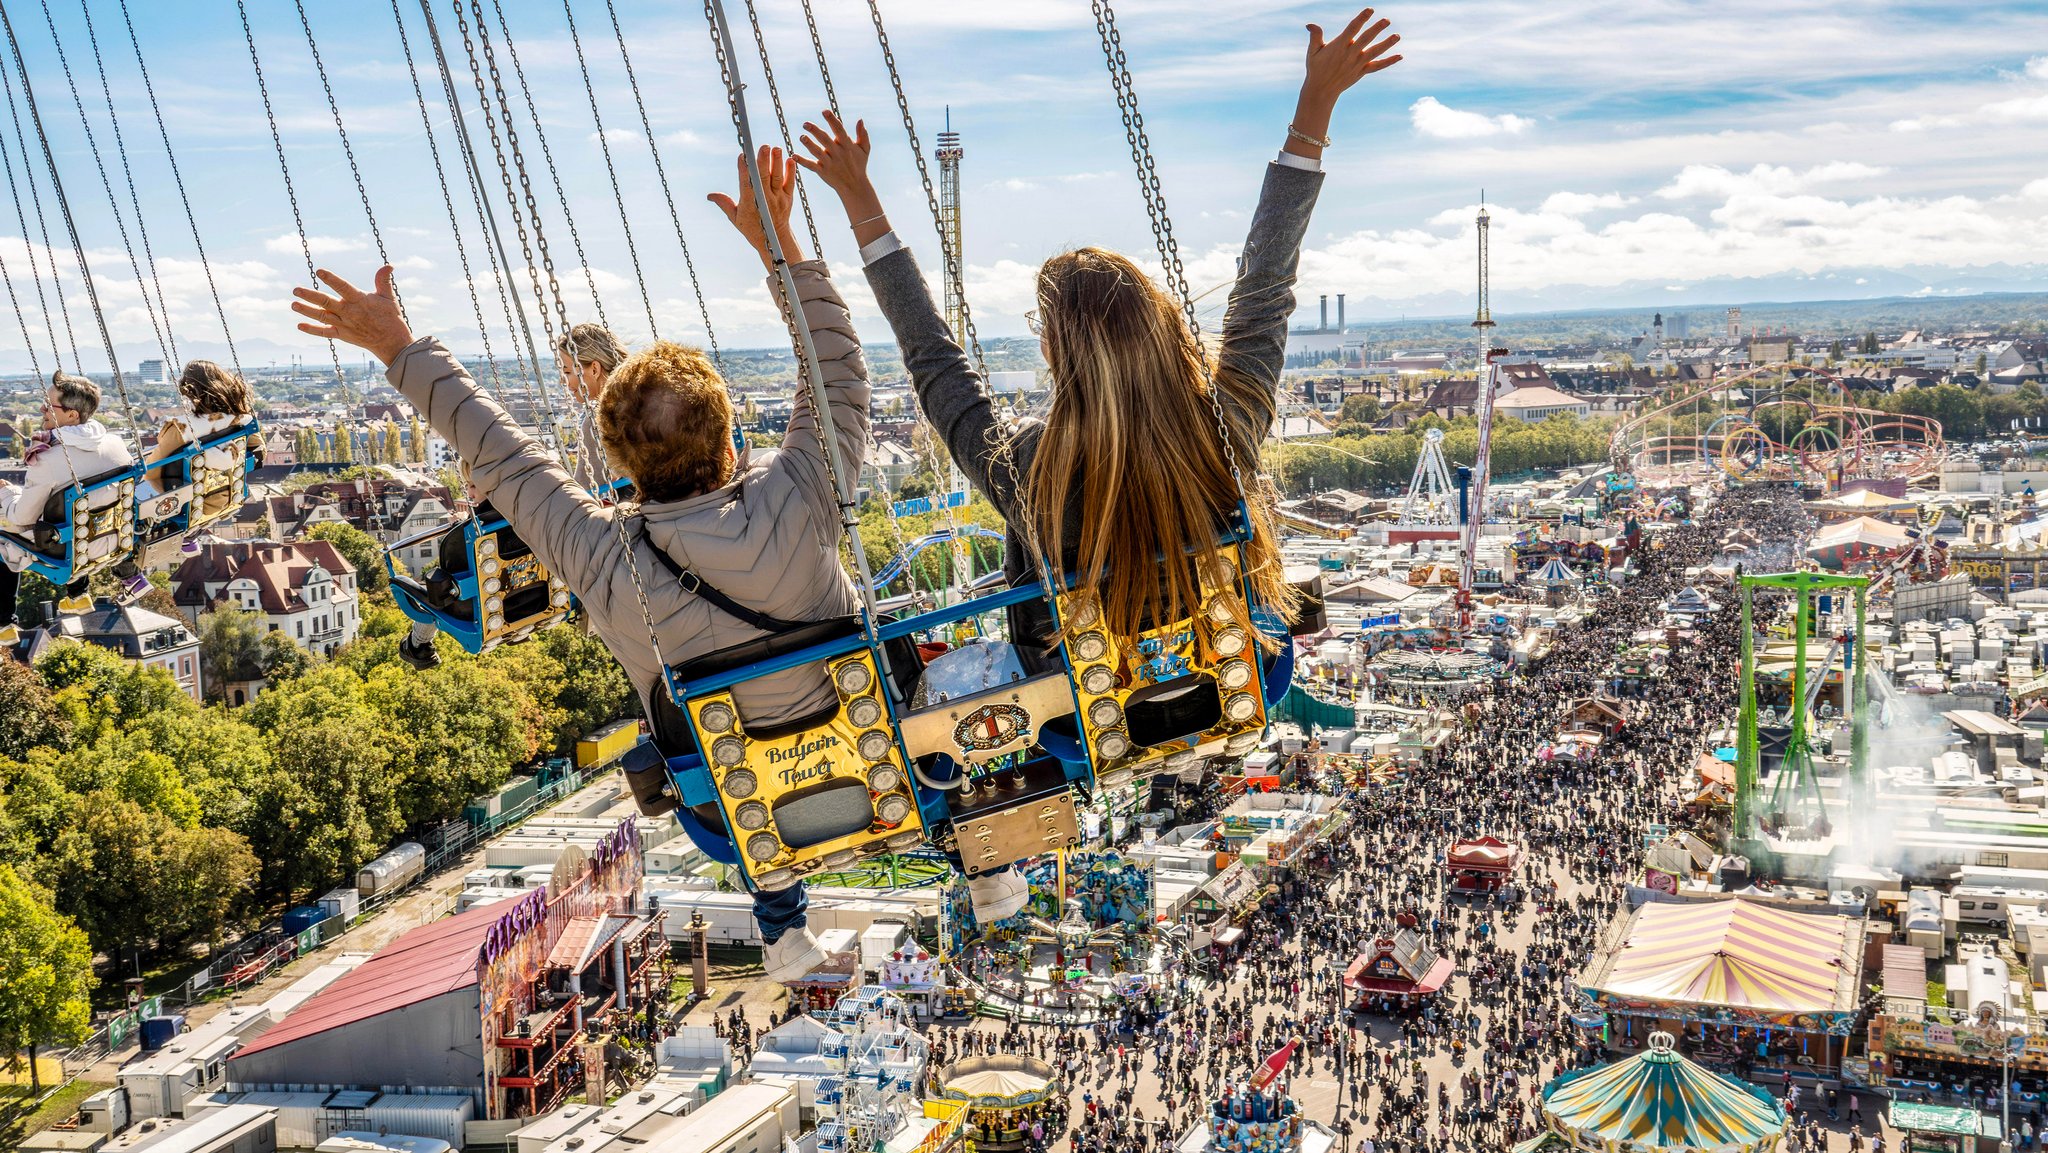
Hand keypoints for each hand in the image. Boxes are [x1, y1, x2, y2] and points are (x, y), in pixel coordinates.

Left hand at [291, 266, 413, 366]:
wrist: (392, 343)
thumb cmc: (391, 318)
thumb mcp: (388, 298)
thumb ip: (383, 281)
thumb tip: (388, 266)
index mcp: (360, 300)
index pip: (343, 287)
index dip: (331, 279)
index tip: (319, 271)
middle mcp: (349, 312)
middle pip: (326, 302)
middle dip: (310, 296)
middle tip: (295, 290)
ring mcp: (345, 325)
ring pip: (322, 316)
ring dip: (307, 311)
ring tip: (294, 304)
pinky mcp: (343, 335)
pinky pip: (325, 332)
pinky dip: (312, 330)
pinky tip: (300, 325)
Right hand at [707, 145, 804, 269]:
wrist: (775, 239)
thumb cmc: (752, 227)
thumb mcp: (735, 218)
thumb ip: (725, 204)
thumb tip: (710, 195)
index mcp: (750, 204)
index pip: (746, 184)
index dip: (744, 170)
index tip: (742, 156)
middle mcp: (766, 200)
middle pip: (764, 178)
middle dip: (763, 162)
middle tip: (763, 146)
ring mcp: (778, 199)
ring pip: (778, 178)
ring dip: (777, 163)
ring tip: (776, 148)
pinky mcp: (789, 198)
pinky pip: (790, 184)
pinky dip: (791, 172)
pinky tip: (790, 160)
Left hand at [795, 111, 878, 212]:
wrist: (854, 186)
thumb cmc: (859, 165)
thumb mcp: (864, 149)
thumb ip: (863, 134)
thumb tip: (860, 120)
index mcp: (847, 145)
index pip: (839, 130)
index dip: (832, 120)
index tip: (825, 111)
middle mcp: (837, 153)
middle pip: (825, 139)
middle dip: (815, 131)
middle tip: (806, 124)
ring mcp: (829, 163)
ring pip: (817, 152)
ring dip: (809, 144)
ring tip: (802, 137)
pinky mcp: (822, 171)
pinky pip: (811, 165)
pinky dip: (802, 161)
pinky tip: (793, 156)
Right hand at [1291, 8, 1401, 152]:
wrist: (1321, 90)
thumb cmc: (1316, 68)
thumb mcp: (1313, 52)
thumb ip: (1315, 36)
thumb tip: (1310, 24)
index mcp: (1339, 46)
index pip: (1352, 29)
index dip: (1361, 19)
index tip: (1370, 10)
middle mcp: (1350, 54)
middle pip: (1366, 39)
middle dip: (1377, 29)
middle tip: (1387, 20)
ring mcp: (1357, 64)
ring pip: (1374, 52)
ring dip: (1387, 44)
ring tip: (1397, 36)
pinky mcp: (1362, 71)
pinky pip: (1377, 66)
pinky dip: (1389, 62)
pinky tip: (1400, 56)